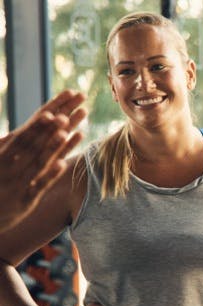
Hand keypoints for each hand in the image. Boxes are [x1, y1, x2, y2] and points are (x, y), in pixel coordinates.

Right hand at [0, 90, 87, 230]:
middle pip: (41, 134)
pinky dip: (49, 174)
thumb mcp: (3, 157)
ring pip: (39, 158)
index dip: (55, 107)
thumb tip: (42, 121)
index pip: (36, 122)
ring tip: (69, 127)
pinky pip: (38, 185)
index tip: (71, 92)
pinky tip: (62, 164)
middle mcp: (13, 159)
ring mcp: (18, 178)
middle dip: (62, 116)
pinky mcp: (24, 199)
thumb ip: (19, 141)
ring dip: (54, 143)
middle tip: (79, 98)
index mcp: (9, 146)